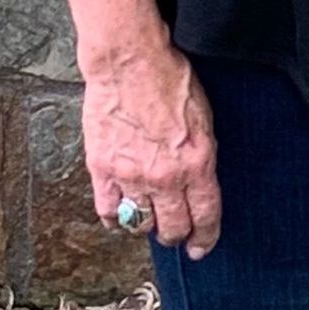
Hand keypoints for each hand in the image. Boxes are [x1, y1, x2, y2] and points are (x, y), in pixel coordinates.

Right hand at [81, 40, 221, 259]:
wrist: (130, 62)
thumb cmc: (170, 80)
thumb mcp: (204, 118)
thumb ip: (201, 155)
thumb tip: (199, 181)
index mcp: (197, 161)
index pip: (205, 216)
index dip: (204, 238)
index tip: (201, 247)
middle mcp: (166, 176)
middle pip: (172, 227)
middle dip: (176, 235)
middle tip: (174, 234)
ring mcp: (132, 175)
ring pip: (140, 223)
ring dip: (145, 225)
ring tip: (147, 218)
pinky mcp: (103, 169)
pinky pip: (108, 211)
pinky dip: (113, 218)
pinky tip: (118, 215)